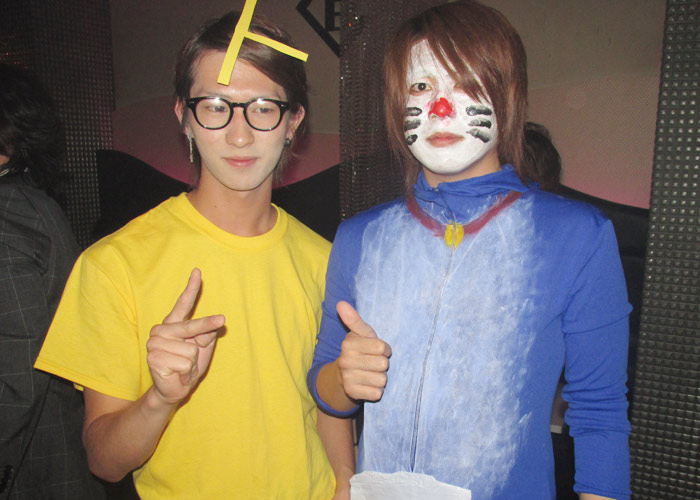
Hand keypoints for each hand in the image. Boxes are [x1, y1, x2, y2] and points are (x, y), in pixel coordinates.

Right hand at [146, 268, 224, 405]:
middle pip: (191, 327)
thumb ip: (206, 336)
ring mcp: (155, 343)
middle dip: (206, 327)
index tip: (198, 271)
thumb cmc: (189, 366)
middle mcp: (161, 330)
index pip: (183, 304)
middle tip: (217, 325)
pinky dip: (186, 372)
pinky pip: (185, 364)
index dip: (191, 288)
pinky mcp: (154, 358)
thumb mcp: (203, 349)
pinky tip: (176, 374)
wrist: (174, 389)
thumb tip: (209, 330)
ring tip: (182, 368)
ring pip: (190, 351)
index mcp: (173, 324)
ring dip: (192, 364)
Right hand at [336, 301, 390, 401]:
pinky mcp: (352, 393)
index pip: (382, 347)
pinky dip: (376, 391)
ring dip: (380, 378)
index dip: (384, 349)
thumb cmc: (359, 351)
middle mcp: (346, 361)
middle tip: (374, 363)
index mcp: (349, 344)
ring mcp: (348, 378)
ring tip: (371, 373)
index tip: (377, 350)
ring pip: (382, 379)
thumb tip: (340, 303)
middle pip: (383, 363)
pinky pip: (377, 393)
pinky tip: (368, 385)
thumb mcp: (360, 335)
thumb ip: (354, 320)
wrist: (343, 377)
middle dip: (383, 364)